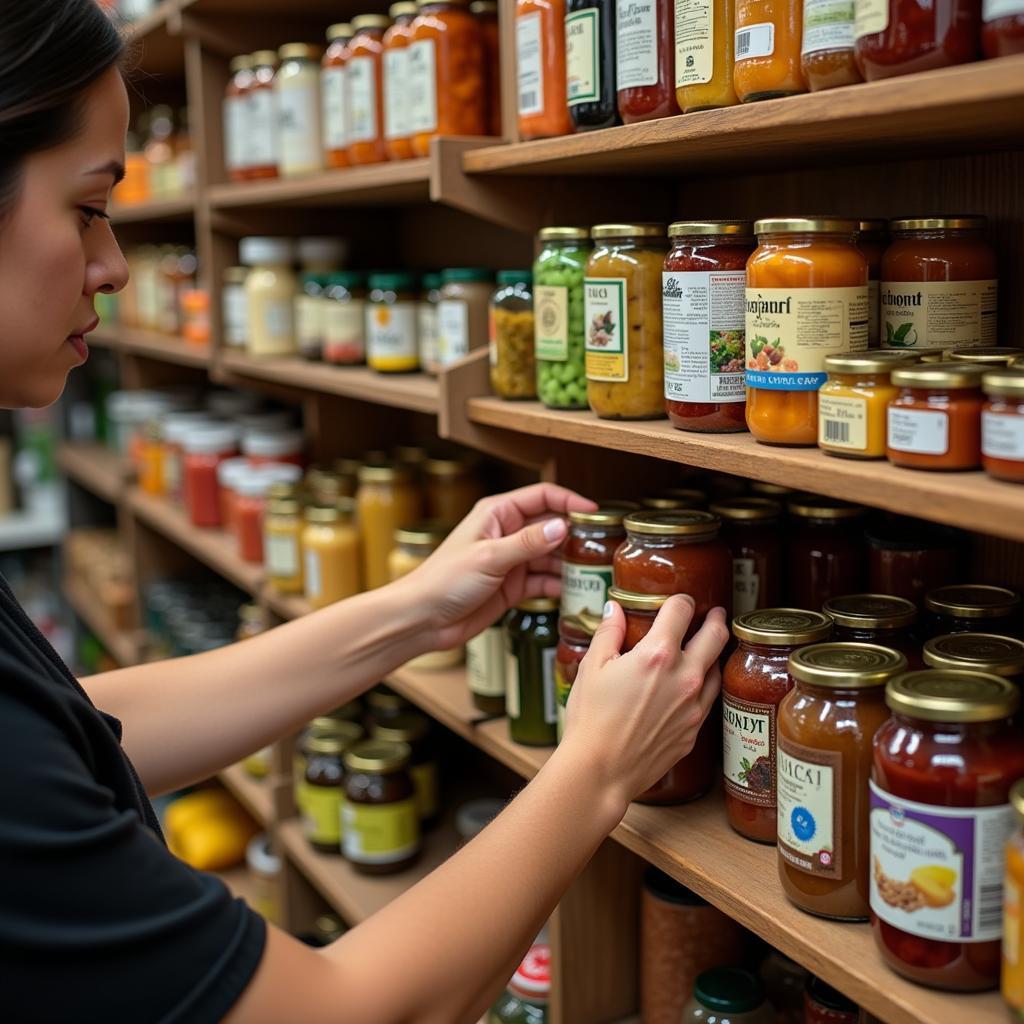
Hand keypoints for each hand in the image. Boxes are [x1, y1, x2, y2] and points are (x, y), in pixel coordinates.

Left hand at [400, 483, 595, 648]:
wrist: (423, 619)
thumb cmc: (444, 580)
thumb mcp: (489, 557)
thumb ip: (528, 542)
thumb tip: (561, 526)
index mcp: (497, 514)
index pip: (541, 496)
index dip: (569, 500)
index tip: (594, 512)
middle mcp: (507, 533)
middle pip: (551, 526)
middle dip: (575, 535)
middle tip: (602, 546)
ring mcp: (512, 560)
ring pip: (551, 555)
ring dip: (570, 562)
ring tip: (595, 570)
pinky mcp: (513, 586)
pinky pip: (544, 580)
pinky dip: (559, 585)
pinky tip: (574, 591)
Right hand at [560, 595, 728, 813]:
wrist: (601, 771)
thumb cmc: (591, 719)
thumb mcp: (591, 667)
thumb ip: (607, 632)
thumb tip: (615, 608)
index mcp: (657, 654)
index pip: (681, 610)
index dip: (680, 600)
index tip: (678, 601)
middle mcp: (684, 676)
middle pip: (716, 635)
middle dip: (715, 618)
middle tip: (713, 612)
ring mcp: (693, 705)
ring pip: (718, 667)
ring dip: (714, 653)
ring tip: (705, 647)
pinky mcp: (694, 729)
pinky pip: (709, 698)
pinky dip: (706, 683)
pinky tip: (694, 684)